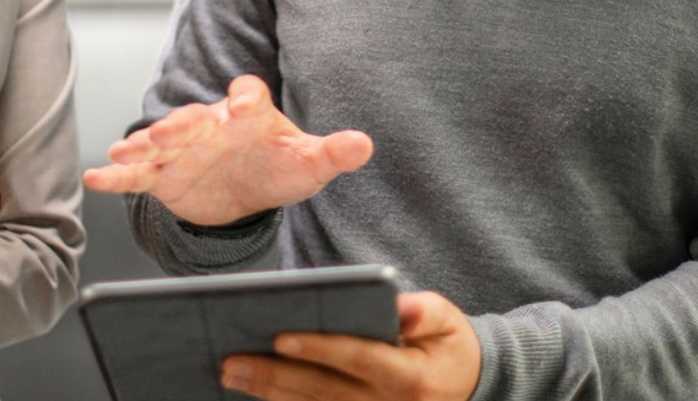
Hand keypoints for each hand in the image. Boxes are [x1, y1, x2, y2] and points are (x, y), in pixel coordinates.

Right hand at [81, 75, 372, 226]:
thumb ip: (333, 152)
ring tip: (125, 149)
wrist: (248, 190)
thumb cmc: (279, 166)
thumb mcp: (309, 163)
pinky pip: (138, 174)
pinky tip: (96, 175)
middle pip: (194, 118)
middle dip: (181, 123)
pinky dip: (117, 174)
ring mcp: (184, 149)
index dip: (247, 98)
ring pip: (160, 142)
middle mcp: (211, 126)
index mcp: (249, 115)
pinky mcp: (164, 176)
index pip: (249, 96)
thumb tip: (365, 144)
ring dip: (143, 144)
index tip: (246, 105)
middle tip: (169, 129)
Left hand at [219, 291, 481, 400]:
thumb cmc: (447, 345)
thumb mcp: (446, 320)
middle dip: (275, 376)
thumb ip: (422, 313)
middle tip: (231, 360)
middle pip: (325, 392)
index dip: (321, 349)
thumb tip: (399, 306)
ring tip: (232, 375)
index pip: (359, 361)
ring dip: (271, 394)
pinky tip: (255, 393)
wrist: (466, 387)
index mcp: (412, 380)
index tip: (280, 337)